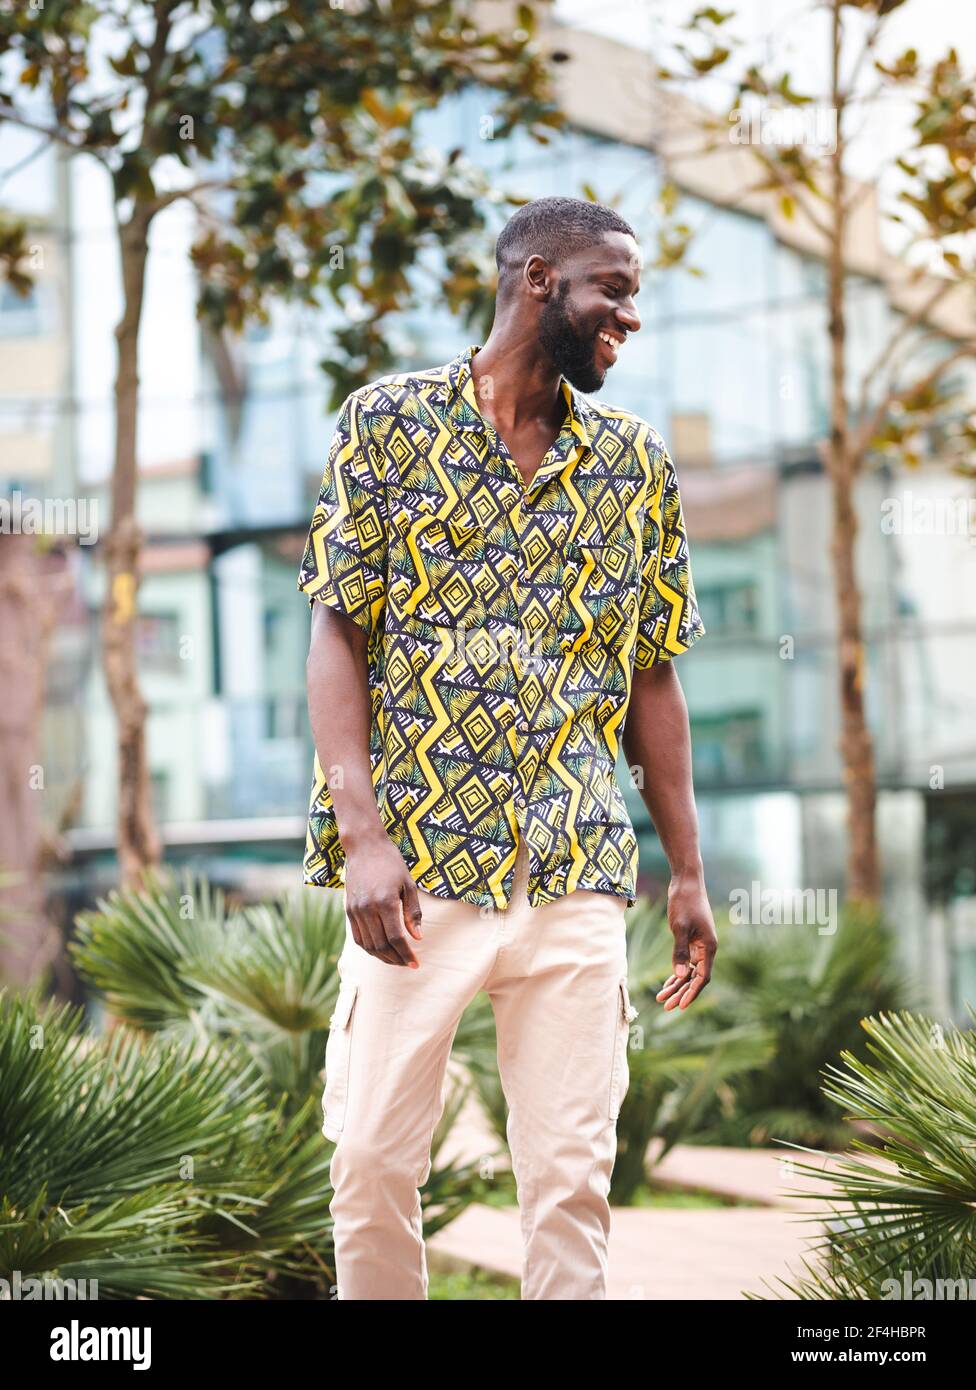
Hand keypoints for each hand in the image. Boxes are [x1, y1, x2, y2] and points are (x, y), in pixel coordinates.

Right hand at [343, 832, 424, 968]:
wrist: (364, 847)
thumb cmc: (391, 863)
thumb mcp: (409, 885)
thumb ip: (413, 913)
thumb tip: (418, 938)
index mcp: (385, 902)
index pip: (396, 938)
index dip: (406, 954)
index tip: (416, 963)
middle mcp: (368, 909)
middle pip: (381, 945)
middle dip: (396, 959)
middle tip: (408, 963)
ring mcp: (355, 911)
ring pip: (368, 945)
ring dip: (383, 957)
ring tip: (396, 959)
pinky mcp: (348, 910)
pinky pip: (358, 937)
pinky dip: (370, 948)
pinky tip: (381, 950)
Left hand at [656, 869, 716, 1009]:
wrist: (686, 882)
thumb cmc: (684, 902)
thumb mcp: (679, 927)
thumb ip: (680, 952)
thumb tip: (680, 976)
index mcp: (708, 947)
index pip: (702, 978)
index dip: (691, 993)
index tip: (680, 1006)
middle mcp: (707, 949)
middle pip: (695, 978)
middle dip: (681, 993)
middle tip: (666, 1006)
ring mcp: (699, 945)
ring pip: (689, 972)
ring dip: (677, 985)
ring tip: (661, 999)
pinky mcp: (691, 940)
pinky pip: (686, 962)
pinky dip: (677, 972)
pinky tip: (667, 983)